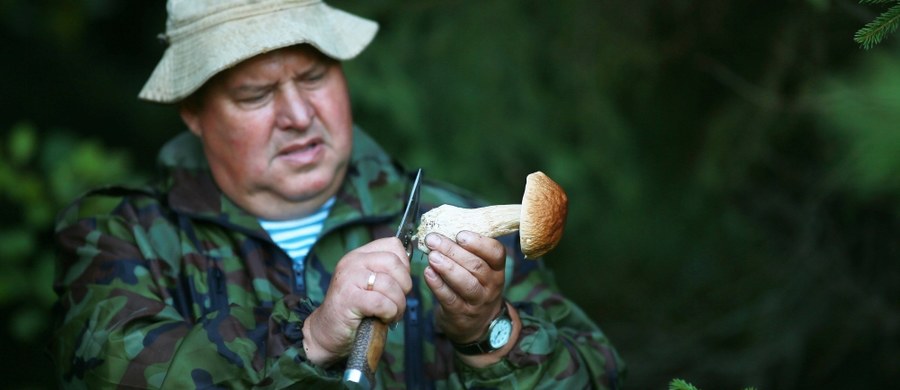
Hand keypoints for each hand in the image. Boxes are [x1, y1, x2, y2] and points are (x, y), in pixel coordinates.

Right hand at [302, 237, 411, 366]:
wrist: (327, 332)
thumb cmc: (353, 310)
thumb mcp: (368, 284)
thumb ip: (385, 272)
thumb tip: (409, 268)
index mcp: (359, 255)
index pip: (393, 245)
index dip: (404, 265)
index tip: (400, 283)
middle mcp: (352, 262)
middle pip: (394, 262)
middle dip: (404, 285)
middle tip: (398, 301)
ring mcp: (348, 279)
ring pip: (390, 284)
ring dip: (398, 304)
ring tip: (392, 314)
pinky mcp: (348, 299)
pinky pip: (381, 302)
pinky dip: (389, 313)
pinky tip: (383, 318)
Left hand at [422, 230, 506, 345]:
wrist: (476, 326)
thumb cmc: (474, 288)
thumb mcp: (480, 271)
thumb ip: (467, 252)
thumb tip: (443, 230)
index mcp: (496, 270)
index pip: (496, 253)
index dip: (479, 242)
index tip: (460, 234)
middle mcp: (491, 286)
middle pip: (476, 266)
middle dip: (453, 251)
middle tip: (433, 239)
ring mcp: (477, 302)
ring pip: (466, 283)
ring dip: (447, 267)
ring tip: (432, 256)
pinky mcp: (461, 315)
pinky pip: (450, 299)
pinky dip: (438, 285)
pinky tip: (428, 273)